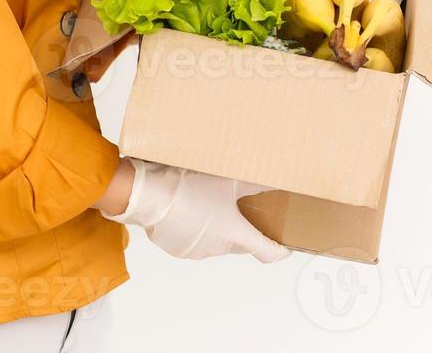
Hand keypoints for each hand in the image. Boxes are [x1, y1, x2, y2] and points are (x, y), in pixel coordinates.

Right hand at [99, 158, 290, 262]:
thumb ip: (253, 182)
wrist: (146, 194)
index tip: (285, 248)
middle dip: (241, 227)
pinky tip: (188, 207)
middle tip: (239, 206)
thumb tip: (274, 181)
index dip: (279, 251)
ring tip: (207, 201)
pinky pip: (193, 240)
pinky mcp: (176, 248)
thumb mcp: (226, 178)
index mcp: (234, 235)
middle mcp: (217, 248)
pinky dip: (195, 228)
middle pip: (240, 243)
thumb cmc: (185, 186)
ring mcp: (196, 251)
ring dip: (215, 226)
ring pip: (215, 241)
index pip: (267, 253)